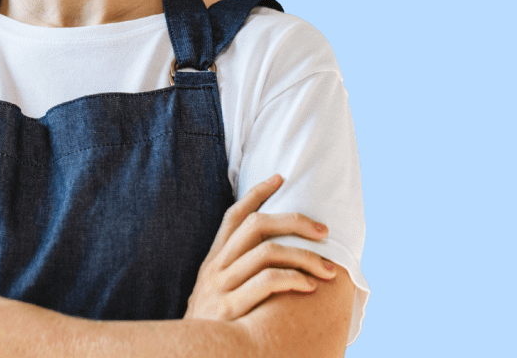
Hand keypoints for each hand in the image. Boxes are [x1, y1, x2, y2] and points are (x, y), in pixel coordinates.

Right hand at [184, 173, 337, 320]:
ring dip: (304, 257)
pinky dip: (292, 279)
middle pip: (257, 226)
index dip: (257, 194)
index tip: (281, 177)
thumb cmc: (212, 324)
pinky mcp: (231, 308)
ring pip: (268, 252)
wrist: (190, 354)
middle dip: (295, 222)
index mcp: (213, 260)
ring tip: (327, 270)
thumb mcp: (214, 291)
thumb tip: (273, 256)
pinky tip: (309, 287)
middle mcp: (215, 267)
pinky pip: (267, 282)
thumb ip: (235, 272)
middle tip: (324, 232)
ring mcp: (221, 286)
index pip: (234, 216)